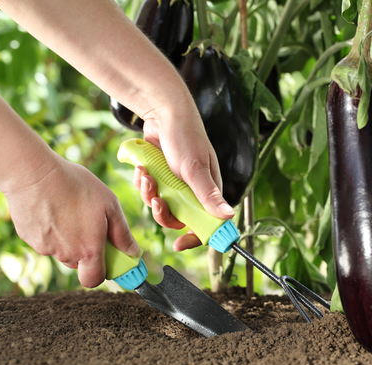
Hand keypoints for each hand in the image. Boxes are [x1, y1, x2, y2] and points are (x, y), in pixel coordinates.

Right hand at [4, 157, 139, 287]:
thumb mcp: (109, 205)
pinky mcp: (28, 237)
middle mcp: (65, 254)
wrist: (33, 173)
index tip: (108, 257)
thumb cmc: (76, 185)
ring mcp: (44, 247)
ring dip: (69, 238)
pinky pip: (45, 239)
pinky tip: (53, 207)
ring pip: (62, 250)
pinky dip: (51, 228)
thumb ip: (122, 234)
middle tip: (89, 223)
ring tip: (69, 209)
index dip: (103, 272)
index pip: (94, 279)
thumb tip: (133, 253)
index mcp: (87, 250)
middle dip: (87, 249)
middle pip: (79, 263)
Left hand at [133, 105, 234, 250]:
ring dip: (149, 194)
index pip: (206, 224)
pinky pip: (148, 192)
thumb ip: (209, 195)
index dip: (194, 237)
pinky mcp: (160, 177)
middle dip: (162, 211)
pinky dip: (143, 183)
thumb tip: (229, 217)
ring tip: (146, 177)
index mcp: (208, 192)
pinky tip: (143, 169)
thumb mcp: (195, 169)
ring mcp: (175, 184)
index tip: (179, 244)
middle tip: (155, 199)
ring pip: (159, 205)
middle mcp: (192, 191)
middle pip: (177, 218)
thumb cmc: (186, 137)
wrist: (162, 113)